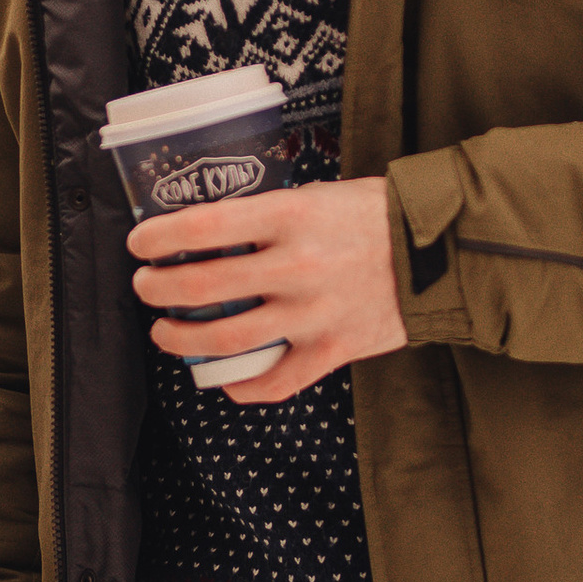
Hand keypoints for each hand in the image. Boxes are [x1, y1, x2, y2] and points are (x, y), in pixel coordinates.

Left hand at [128, 173, 407, 404]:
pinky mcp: (333, 350)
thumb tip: (208, 230)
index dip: (158, 237)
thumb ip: (267, 216)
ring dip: (181, 339)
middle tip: (146, 286)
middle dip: (158, 289)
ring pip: (225, 339)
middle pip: (201, 287)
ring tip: (166, 333)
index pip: (203, 226)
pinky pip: (274, 382)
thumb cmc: (376, 215)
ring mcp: (314, 313)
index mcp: (290, 216)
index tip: (139, 244)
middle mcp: (297, 266)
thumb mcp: (315, 195)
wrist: (443, 249)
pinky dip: (241, 386)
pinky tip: (224, 379)